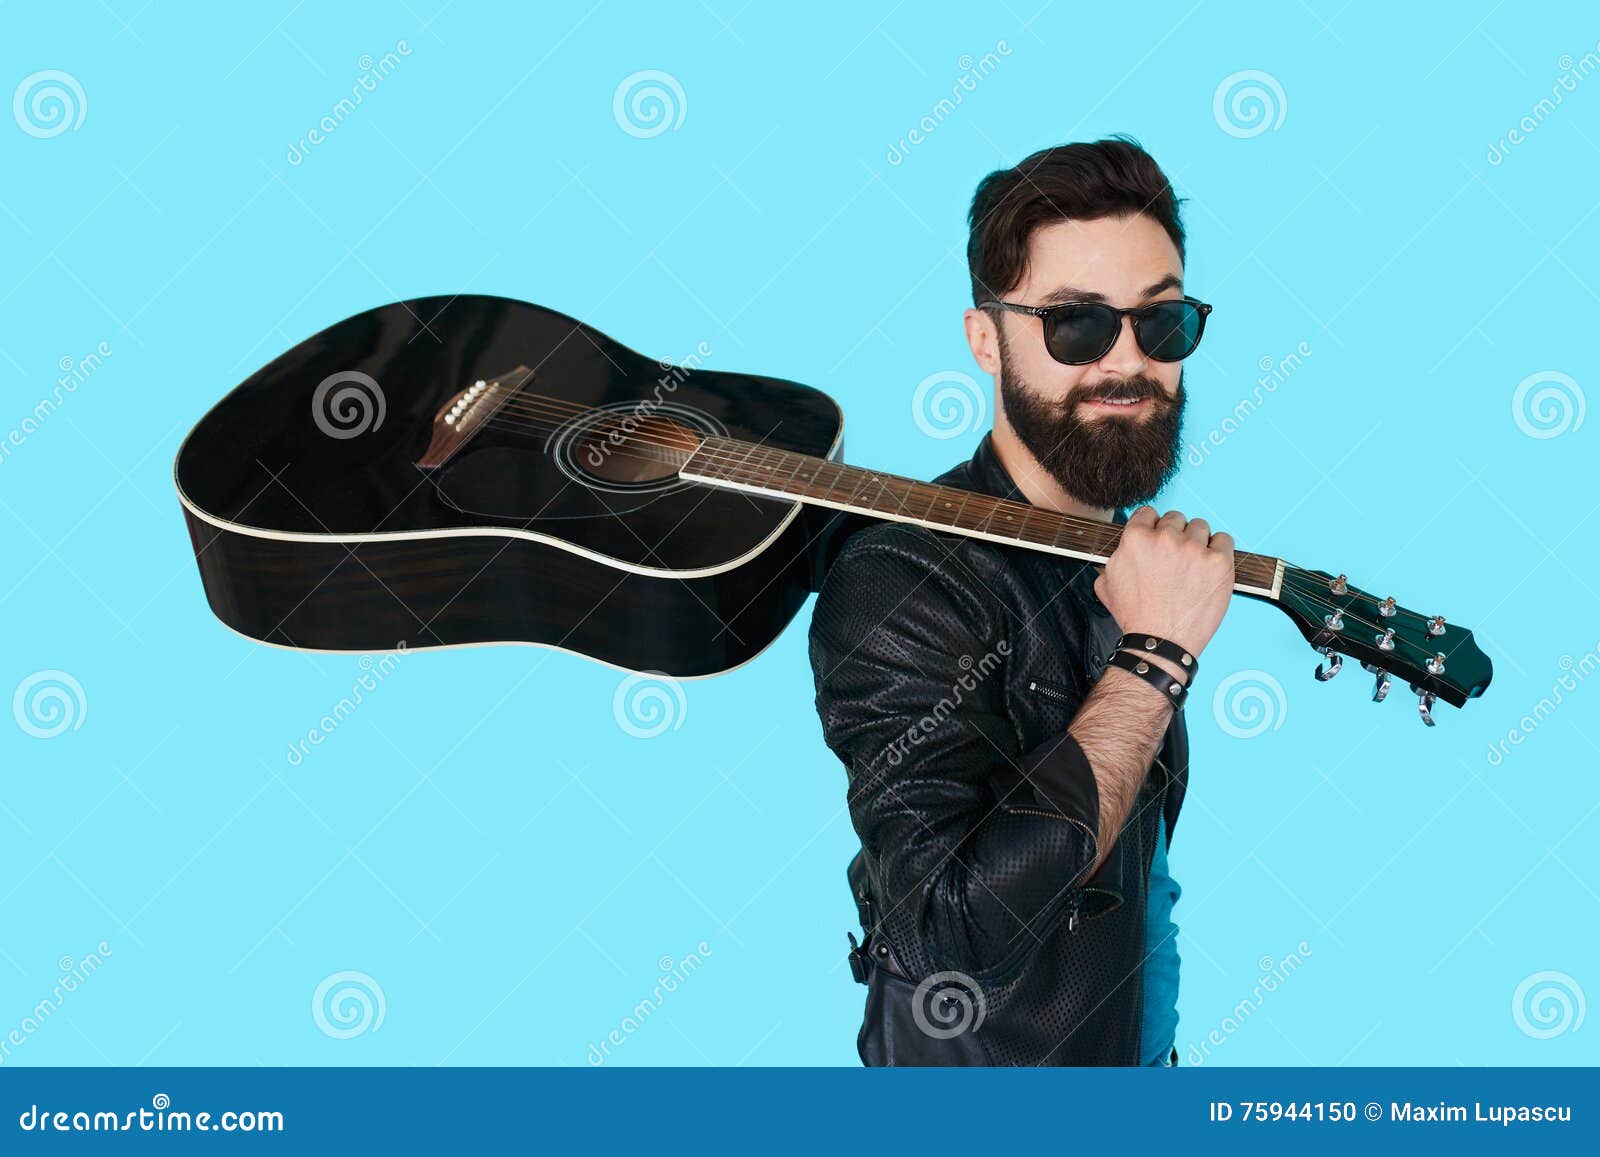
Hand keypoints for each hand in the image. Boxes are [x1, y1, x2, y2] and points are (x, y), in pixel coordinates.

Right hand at [1093, 506, 1234, 663]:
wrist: (1160, 643)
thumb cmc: (1135, 617)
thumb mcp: (1106, 584)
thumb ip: (1114, 558)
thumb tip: (1120, 550)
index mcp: (1135, 538)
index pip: (1149, 513)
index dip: (1152, 529)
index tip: (1158, 542)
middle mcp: (1165, 538)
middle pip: (1176, 518)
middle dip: (1175, 535)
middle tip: (1175, 560)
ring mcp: (1194, 549)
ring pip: (1200, 527)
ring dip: (1197, 542)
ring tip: (1192, 566)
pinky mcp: (1219, 563)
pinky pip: (1224, 540)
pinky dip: (1219, 550)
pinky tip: (1210, 566)